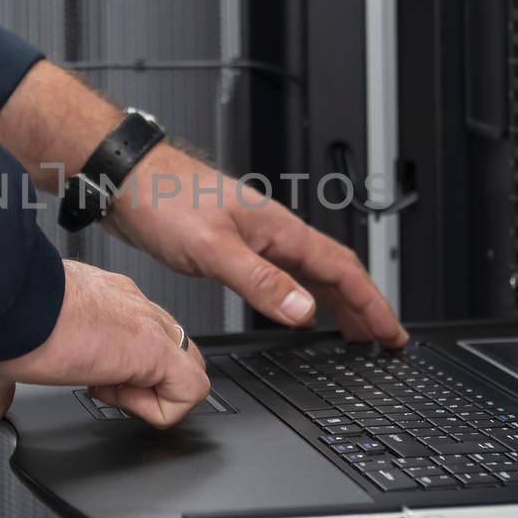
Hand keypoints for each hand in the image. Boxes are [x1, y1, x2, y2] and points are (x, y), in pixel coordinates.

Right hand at [0, 260, 210, 428]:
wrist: (2, 300)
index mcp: (99, 301)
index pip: (136, 334)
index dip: (117, 372)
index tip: (86, 380)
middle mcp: (128, 306)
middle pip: (171, 348)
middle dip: (143, 382)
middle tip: (101, 390)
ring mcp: (145, 325)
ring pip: (186, 366)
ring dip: (151, 395)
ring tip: (108, 395)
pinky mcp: (152, 348)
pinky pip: (189, 389)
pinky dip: (161, 409)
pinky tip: (119, 400)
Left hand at [107, 146, 408, 347]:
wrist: (126, 179)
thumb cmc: (163, 197)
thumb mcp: (213, 248)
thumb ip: (259, 281)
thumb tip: (304, 311)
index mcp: (278, 229)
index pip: (342, 269)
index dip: (372, 303)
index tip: (391, 332)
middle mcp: (272, 232)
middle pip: (334, 272)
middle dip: (364, 306)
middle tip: (383, 338)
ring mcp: (254, 239)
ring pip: (310, 275)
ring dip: (337, 303)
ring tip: (354, 331)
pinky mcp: (233, 247)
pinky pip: (283, 277)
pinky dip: (301, 297)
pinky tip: (298, 310)